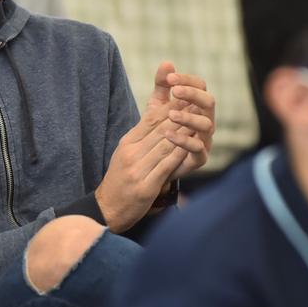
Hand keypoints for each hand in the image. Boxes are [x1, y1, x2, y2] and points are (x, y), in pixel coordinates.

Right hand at [96, 63, 214, 231]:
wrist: (107, 208)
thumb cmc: (120, 178)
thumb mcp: (126, 151)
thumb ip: (142, 134)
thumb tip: (159, 116)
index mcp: (126, 143)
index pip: (149, 119)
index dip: (169, 107)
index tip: (186, 98)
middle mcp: (130, 153)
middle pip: (159, 130)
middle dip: (181, 116)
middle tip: (198, 105)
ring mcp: (137, 170)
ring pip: (165, 146)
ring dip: (184, 133)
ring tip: (199, 123)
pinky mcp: (145, 187)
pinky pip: (165, 167)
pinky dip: (179, 155)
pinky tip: (191, 148)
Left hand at [145, 61, 214, 180]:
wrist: (153, 162)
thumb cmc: (160, 129)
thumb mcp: (157, 105)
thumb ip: (162, 86)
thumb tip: (167, 63)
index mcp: (197, 105)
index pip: (200, 86)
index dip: (187, 80)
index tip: (170, 78)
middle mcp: (205, 120)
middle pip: (209, 102)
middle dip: (193, 94)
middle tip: (175, 91)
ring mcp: (204, 140)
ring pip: (207, 124)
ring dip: (189, 117)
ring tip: (171, 114)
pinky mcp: (199, 159)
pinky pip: (198, 149)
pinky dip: (184, 141)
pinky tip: (167, 134)